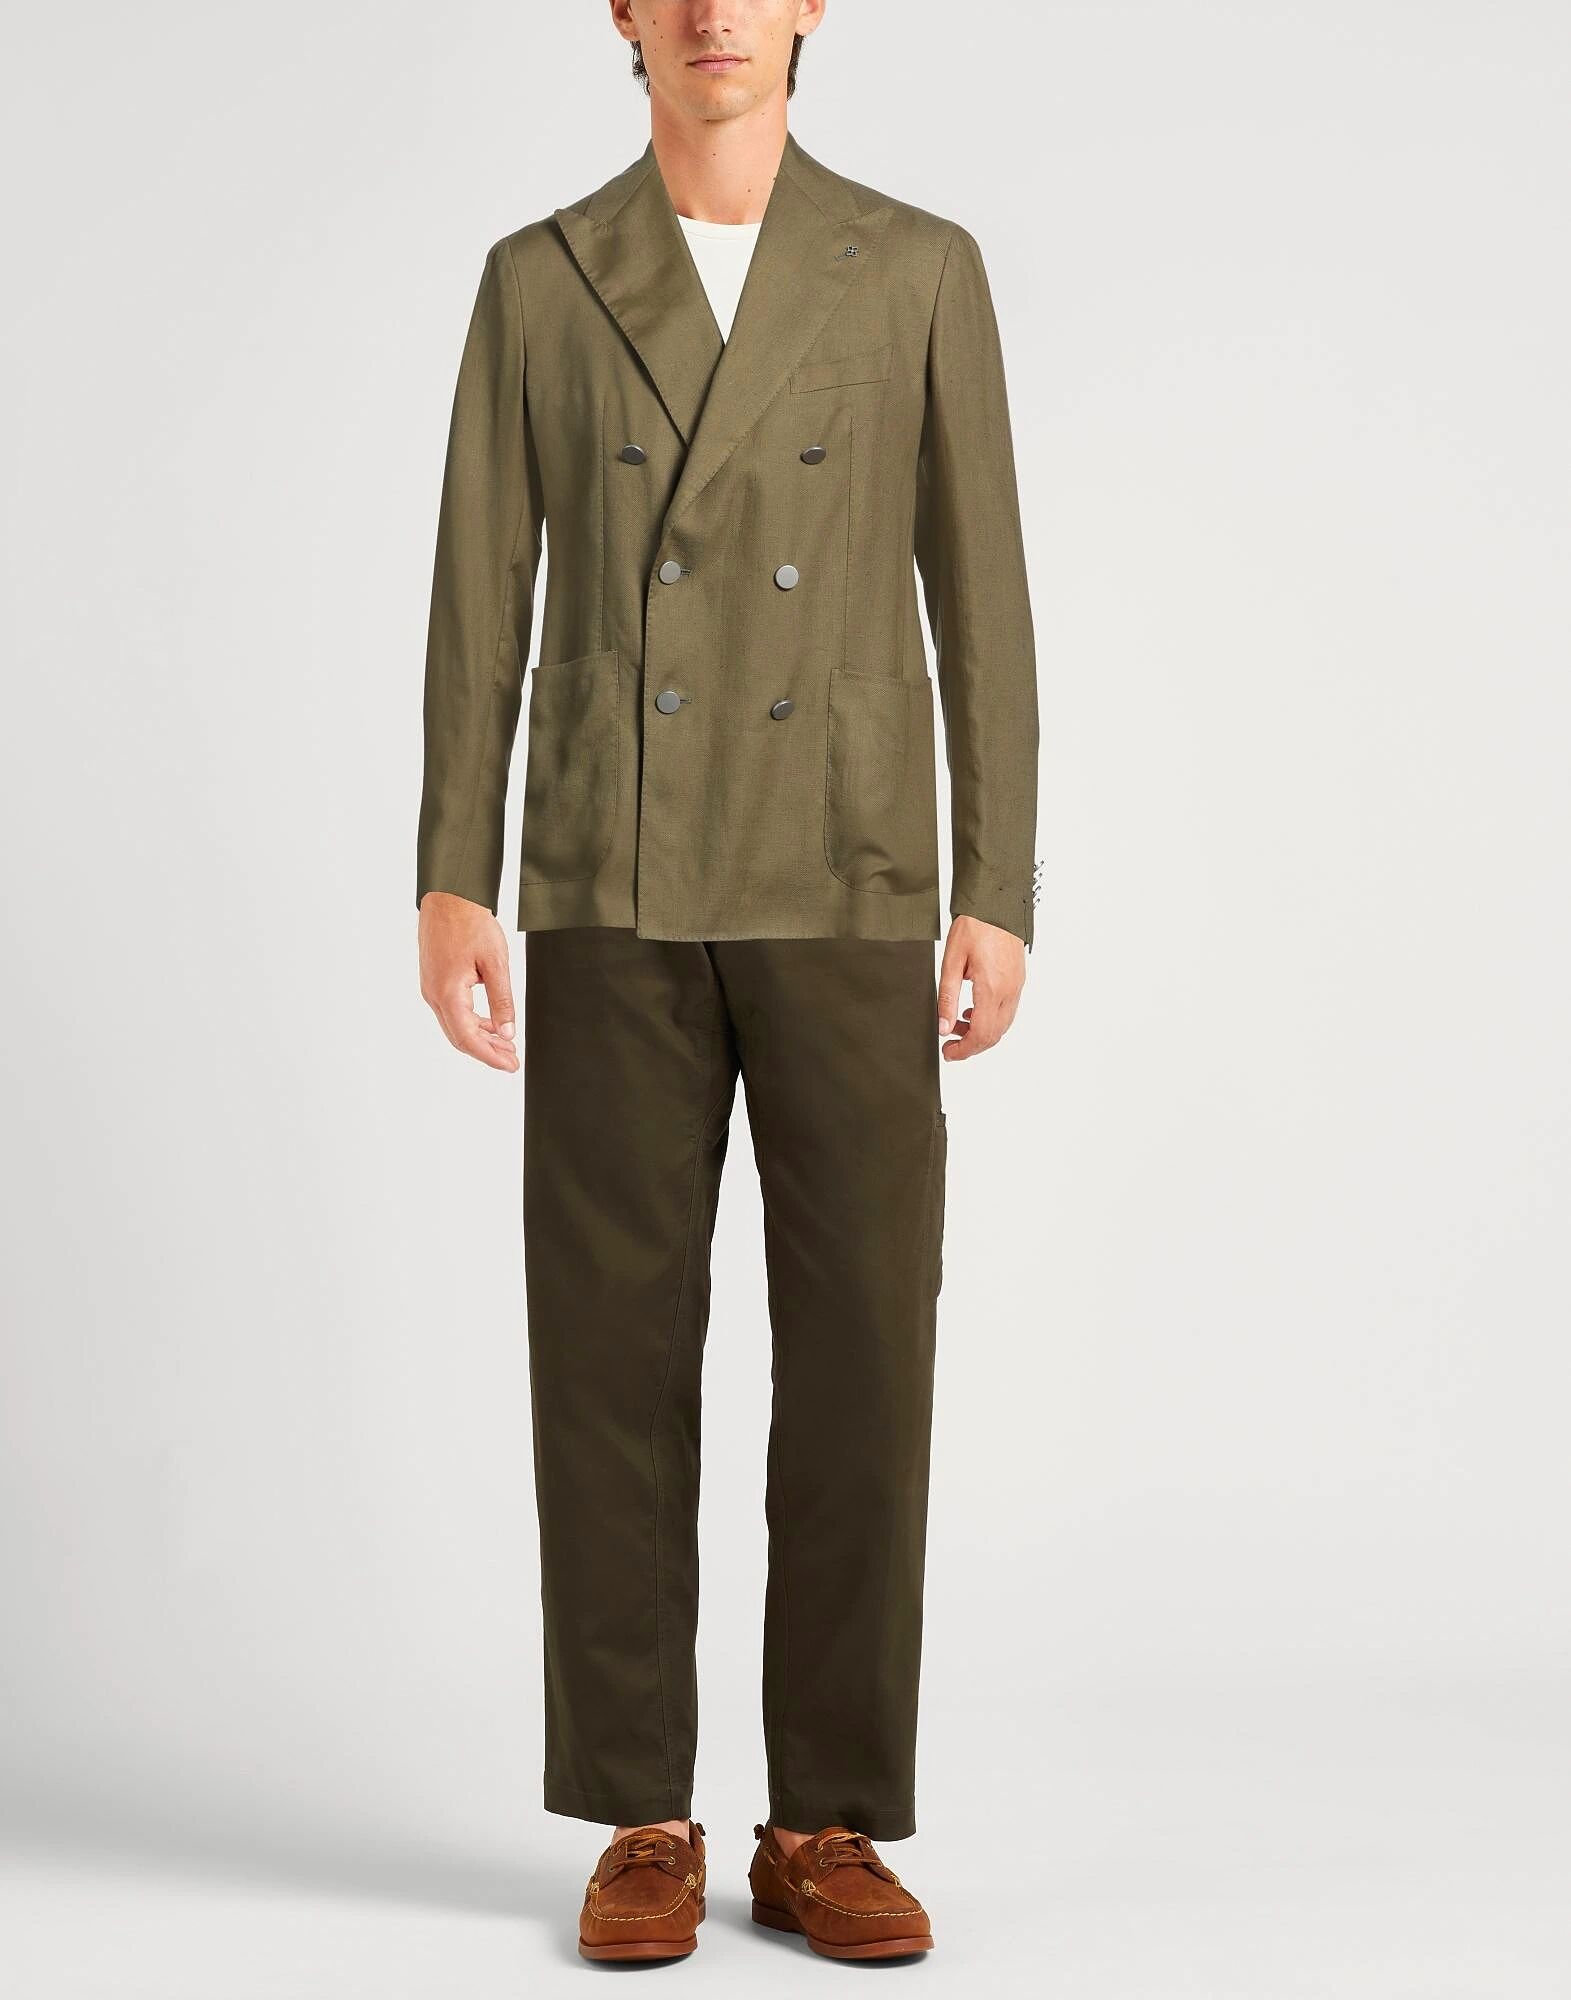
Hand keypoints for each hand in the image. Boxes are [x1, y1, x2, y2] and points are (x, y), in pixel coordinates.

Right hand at [418, 892, 518, 1072]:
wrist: (449, 895)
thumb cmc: (470, 922)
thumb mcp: (496, 963)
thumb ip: (502, 1001)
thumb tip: (507, 1032)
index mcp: (448, 993)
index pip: (468, 1039)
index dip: (490, 1056)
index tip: (510, 1065)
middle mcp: (434, 995)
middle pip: (459, 1037)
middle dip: (487, 1051)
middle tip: (512, 1059)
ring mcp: (431, 988)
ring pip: (455, 1025)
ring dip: (480, 1037)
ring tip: (506, 1044)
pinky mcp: (434, 980)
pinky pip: (451, 1011)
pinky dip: (471, 1022)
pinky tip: (490, 1023)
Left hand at [936, 915, 1026, 1060]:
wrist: (997, 905)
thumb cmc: (975, 927)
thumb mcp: (951, 962)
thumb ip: (947, 998)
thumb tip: (943, 1027)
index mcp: (992, 988)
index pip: (981, 1034)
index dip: (964, 1050)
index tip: (948, 1053)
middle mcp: (1009, 991)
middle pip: (994, 1035)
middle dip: (972, 1046)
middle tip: (950, 1046)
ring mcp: (1017, 986)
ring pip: (1003, 1025)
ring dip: (981, 1033)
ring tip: (957, 1026)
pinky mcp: (1018, 980)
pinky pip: (1007, 1011)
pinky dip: (991, 1020)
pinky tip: (973, 1012)